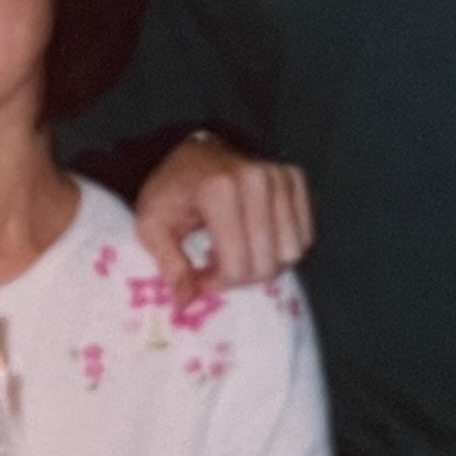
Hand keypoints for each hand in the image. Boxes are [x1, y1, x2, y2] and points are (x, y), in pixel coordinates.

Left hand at [135, 132, 312, 300]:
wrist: (194, 154)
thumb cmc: (171, 192)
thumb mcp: (151, 226)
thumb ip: (168, 264)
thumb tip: (186, 302)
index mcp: (218, 190)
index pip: (237, 264)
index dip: (218, 283)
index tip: (200, 276)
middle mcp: (256, 179)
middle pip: (268, 263)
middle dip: (242, 278)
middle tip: (219, 268)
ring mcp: (280, 176)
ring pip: (292, 253)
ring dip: (264, 264)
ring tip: (239, 253)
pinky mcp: (295, 179)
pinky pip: (305, 236)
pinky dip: (282, 248)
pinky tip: (258, 240)